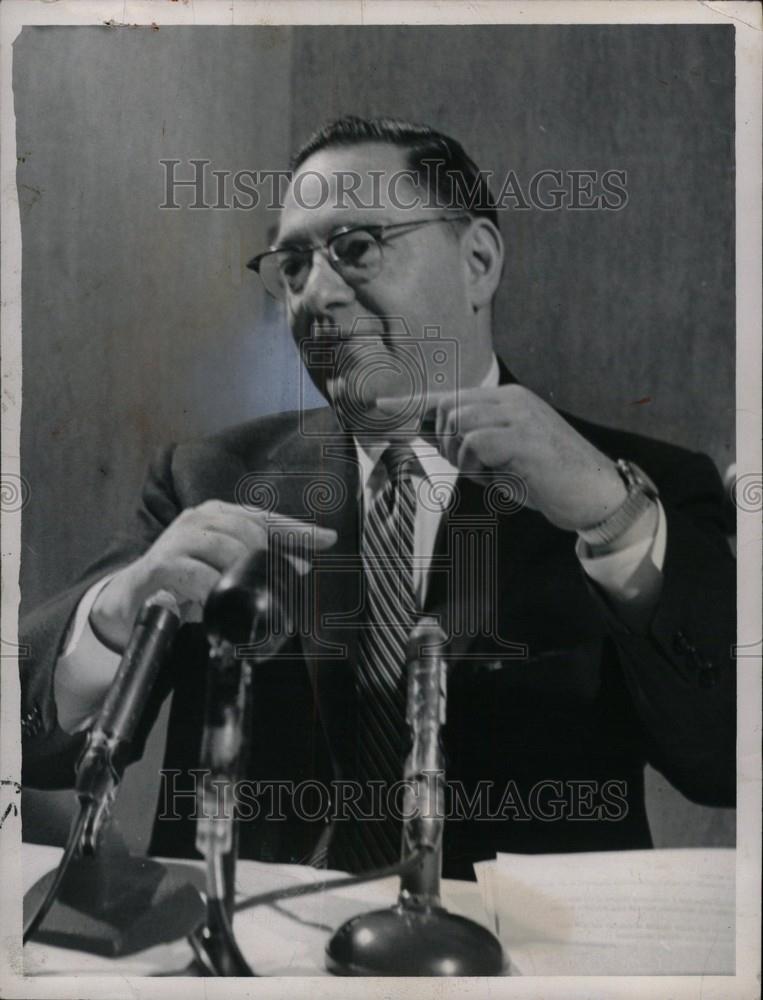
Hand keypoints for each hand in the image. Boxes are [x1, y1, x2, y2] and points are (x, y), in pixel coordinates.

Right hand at [90, 500, 336, 650]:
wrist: (134, 596)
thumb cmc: (185, 577)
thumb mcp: (226, 568)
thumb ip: (259, 564)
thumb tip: (299, 568)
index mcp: (217, 514)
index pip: (265, 516)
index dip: (298, 530)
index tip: (328, 539)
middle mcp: (199, 518)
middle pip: (250, 530)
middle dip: (271, 558)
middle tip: (281, 584)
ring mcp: (179, 538)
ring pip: (227, 549)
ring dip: (243, 575)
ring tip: (247, 595)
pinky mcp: (161, 563)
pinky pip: (198, 575)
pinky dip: (214, 591)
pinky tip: (219, 603)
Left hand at [376, 384, 626, 531]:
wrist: (597, 495)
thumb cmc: (547, 480)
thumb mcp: (503, 458)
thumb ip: (469, 444)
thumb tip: (425, 435)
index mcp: (506, 400)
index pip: (450, 395)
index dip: (410, 401)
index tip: (377, 403)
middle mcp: (511, 400)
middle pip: (447, 410)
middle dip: (447, 446)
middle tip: (478, 471)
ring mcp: (519, 415)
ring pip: (458, 424)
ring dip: (464, 458)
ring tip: (495, 475)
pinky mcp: (524, 437)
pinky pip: (475, 444)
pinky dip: (478, 467)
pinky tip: (503, 479)